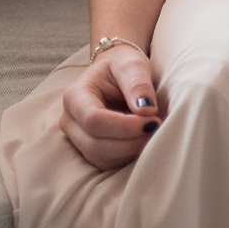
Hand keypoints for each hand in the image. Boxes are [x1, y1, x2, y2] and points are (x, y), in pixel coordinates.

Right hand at [60, 45, 161, 170]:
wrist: (116, 74)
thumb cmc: (122, 66)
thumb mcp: (132, 64)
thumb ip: (138, 83)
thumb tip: (146, 110)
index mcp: (75, 96)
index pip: (94, 120)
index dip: (125, 126)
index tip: (153, 120)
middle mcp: (71, 121)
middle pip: (95, 145)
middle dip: (130, 141)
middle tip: (157, 128)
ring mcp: (78, 138)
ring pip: (101, 158)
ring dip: (131, 150)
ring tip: (153, 133)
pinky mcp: (91, 149)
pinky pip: (108, 163)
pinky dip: (129, 156)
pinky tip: (144, 140)